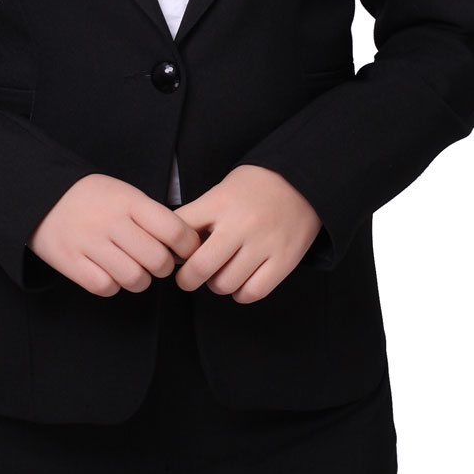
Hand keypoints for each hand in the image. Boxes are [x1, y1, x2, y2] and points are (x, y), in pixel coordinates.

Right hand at [26, 173, 201, 296]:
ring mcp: (89, 242)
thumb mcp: (124, 193)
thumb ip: (152, 216)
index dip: (187, 246)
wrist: (41, 195)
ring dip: (140, 280)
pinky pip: (106, 287)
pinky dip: (112, 285)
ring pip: (135, 279)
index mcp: (129, 201)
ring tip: (133, 269)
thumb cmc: (93, 198)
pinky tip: (108, 272)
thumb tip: (184, 245)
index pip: (174, 230)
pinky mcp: (70, 262)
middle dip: (163, 267)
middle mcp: (111, 221)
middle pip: (158, 260)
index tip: (183, 250)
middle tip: (156, 262)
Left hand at [171, 164, 322, 302]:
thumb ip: (200, 216)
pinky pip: (253, 292)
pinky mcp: (285, 260)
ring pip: (225, 284)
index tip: (173, 254)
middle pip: (199, 267)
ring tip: (219, 275)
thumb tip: (175, 249)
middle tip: (188, 278)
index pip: (180, 231)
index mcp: (220, 202)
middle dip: (187, 279)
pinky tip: (240, 282)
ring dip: (216, 285)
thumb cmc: (255, 187)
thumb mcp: (223, 189)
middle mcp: (241, 223)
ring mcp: (264, 243)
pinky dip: (241, 294)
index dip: (170, 248)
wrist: (303, 180)